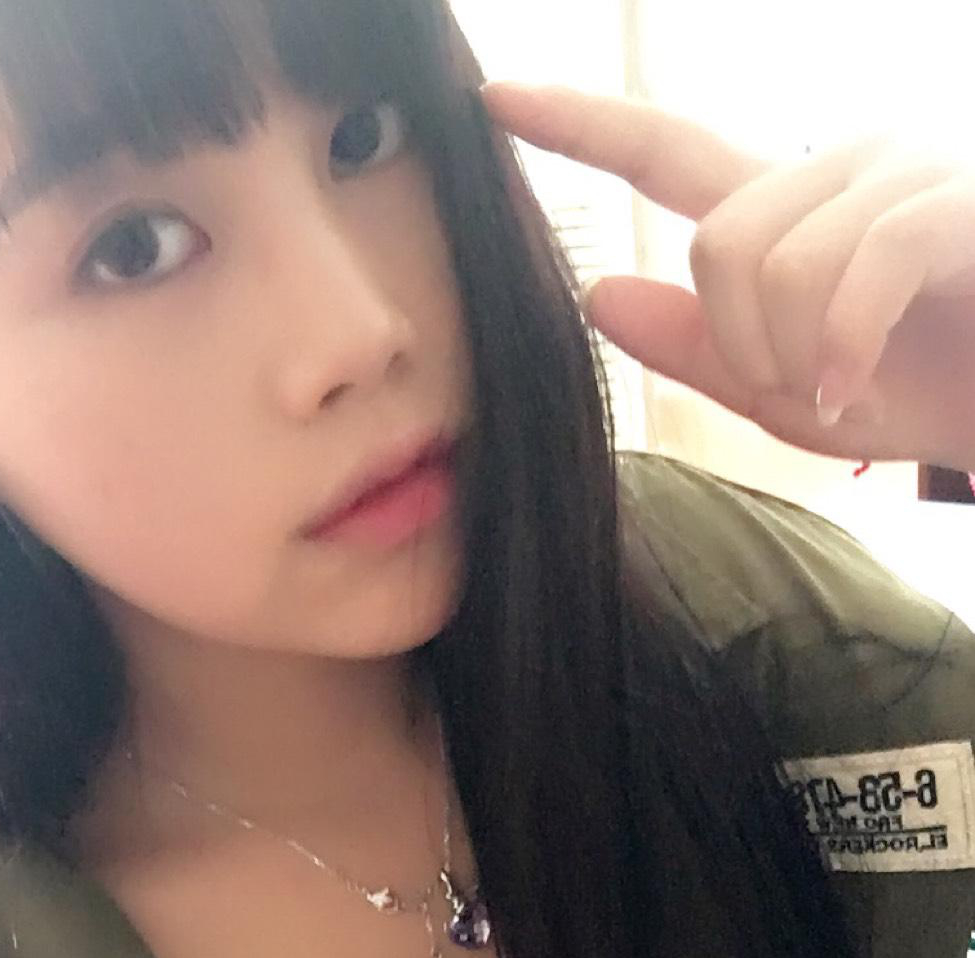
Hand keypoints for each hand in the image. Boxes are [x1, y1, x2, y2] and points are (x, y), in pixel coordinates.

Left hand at [481, 80, 974, 474]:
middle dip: (739, 341)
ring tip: (840, 382)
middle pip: (715, 239)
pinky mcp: (955, 200)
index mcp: (784, 209)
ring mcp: (901, 170)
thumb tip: (598, 290)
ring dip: (793, 352)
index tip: (495, 97)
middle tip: (796, 385)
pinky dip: (840, 349)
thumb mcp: (778, 391)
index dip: (578, 124)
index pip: (663, 151)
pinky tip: (852, 387)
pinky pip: (853, 267)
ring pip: (772, 257)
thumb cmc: (910, 395)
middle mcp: (837, 166)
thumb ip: (692, 346)